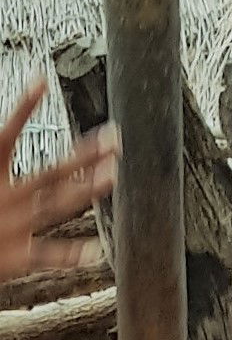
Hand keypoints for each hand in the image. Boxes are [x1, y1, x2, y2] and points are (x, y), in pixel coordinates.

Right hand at [0, 85, 114, 284]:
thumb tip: (3, 133)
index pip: (7, 132)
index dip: (23, 107)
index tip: (42, 81)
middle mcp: (5, 196)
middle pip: (51, 171)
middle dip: (84, 154)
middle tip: (112, 139)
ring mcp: (14, 226)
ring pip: (57, 206)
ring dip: (86, 190)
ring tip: (112, 175)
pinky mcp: (16, 258)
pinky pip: (47, 256)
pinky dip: (71, 256)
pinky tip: (96, 250)